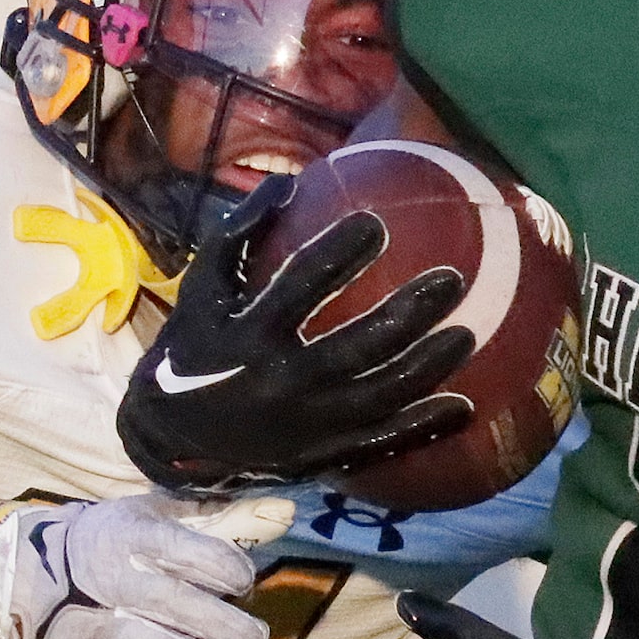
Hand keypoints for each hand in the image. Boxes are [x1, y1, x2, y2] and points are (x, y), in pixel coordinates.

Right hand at [0, 494, 291, 638]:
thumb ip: (207, 517)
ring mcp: (91, 625)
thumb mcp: (144, 515)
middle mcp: (112, 579)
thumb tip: (278, 514)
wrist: (15, 574)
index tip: (244, 582)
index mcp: (131, 536)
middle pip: (179, 605)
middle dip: (225, 627)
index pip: (191, 552)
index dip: (227, 569)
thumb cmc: (101, 541)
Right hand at [116, 177, 476, 495]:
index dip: (339, 253)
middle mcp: (281, 383)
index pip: (300, 286)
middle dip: (409, 312)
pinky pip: (381, 441)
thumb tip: (286, 183)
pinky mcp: (321, 455)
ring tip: (466, 335)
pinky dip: (423, 427)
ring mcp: (306, 425)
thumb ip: (239, 235)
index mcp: (248, 335)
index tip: (377, 225)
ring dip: (428, 366)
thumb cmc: (193, 349)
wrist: (173, 439)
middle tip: (450, 280)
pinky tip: (461, 406)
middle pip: (357, 346)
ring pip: (381, 396)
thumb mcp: (200, 290)